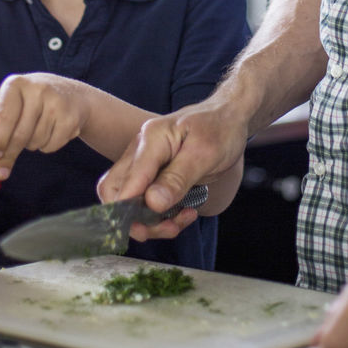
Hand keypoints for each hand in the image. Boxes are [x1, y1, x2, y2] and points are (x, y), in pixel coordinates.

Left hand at [0, 73, 87, 180]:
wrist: (73, 94)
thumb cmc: (32, 100)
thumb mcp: (12, 99)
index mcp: (16, 83)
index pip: (6, 115)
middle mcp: (37, 89)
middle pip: (20, 134)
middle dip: (9, 153)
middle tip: (1, 169)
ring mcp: (56, 103)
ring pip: (35, 142)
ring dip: (31, 145)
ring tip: (35, 131)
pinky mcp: (70, 118)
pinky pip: (50, 146)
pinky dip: (47, 146)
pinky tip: (50, 132)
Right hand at [97, 99, 246, 236]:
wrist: (230, 116)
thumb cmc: (220, 129)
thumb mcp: (204, 154)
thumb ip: (177, 178)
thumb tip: (152, 203)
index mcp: (150, 140)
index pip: (126, 182)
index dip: (128, 211)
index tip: (146, 230)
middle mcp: (141, 150)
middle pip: (117, 192)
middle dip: (136, 220)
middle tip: (166, 229)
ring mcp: (147, 162)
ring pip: (131, 201)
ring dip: (153, 220)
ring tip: (181, 222)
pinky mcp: (155, 173)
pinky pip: (148, 200)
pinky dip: (163, 214)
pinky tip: (185, 213)